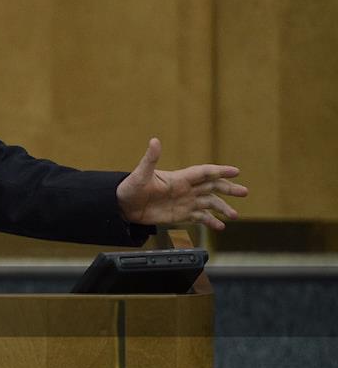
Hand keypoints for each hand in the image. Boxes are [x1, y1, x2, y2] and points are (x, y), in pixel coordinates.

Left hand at [116, 138, 247, 230]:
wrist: (123, 206)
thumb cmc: (130, 187)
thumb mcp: (141, 173)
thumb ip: (150, 158)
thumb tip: (154, 141)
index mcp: (179, 178)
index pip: (204, 172)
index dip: (220, 171)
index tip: (236, 171)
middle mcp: (185, 189)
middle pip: (212, 187)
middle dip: (228, 188)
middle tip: (244, 191)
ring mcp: (184, 202)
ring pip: (209, 203)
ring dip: (222, 208)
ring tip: (234, 215)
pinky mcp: (180, 214)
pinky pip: (200, 217)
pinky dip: (211, 221)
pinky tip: (220, 226)